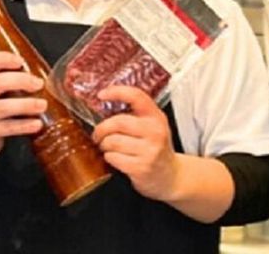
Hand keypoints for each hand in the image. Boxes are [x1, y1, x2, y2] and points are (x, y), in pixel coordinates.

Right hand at [0, 52, 46, 162]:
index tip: (21, 61)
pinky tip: (37, 124)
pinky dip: (24, 125)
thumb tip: (46, 76)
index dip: (5, 59)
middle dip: (22, 81)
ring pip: (4, 107)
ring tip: (43, 105)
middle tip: (40, 84)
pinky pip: (7, 127)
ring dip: (26, 105)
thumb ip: (12, 80)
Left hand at [92, 86, 179, 201]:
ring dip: (104, 145)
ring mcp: (149, 150)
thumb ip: (136, 115)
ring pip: (112, 141)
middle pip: (118, 122)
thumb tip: (105, 105)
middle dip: (101, 129)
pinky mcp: (141, 167)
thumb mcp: (153, 127)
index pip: (136, 96)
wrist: (171, 176)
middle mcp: (155, 131)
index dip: (116, 92)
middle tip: (97, 134)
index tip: (101, 94)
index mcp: (157, 117)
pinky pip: (113, 158)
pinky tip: (115, 158)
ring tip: (107, 147)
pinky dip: (109, 157)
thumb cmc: (156, 148)